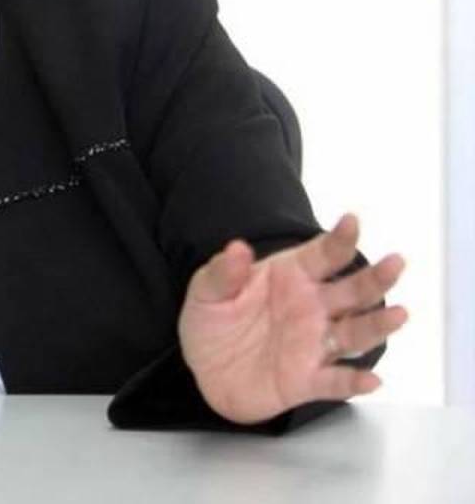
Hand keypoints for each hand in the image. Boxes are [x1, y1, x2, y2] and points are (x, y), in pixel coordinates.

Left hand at [178, 213, 407, 424]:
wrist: (203, 368)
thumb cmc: (212, 320)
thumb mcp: (206, 290)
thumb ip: (222, 272)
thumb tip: (237, 248)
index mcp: (292, 275)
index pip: (324, 254)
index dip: (340, 238)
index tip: (352, 221)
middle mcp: (312, 307)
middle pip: (353, 291)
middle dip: (375, 277)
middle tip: (395, 263)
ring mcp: (313, 343)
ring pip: (355, 334)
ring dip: (378, 325)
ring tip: (399, 315)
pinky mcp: (307, 380)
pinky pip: (336, 381)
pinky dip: (354, 381)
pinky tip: (371, 379)